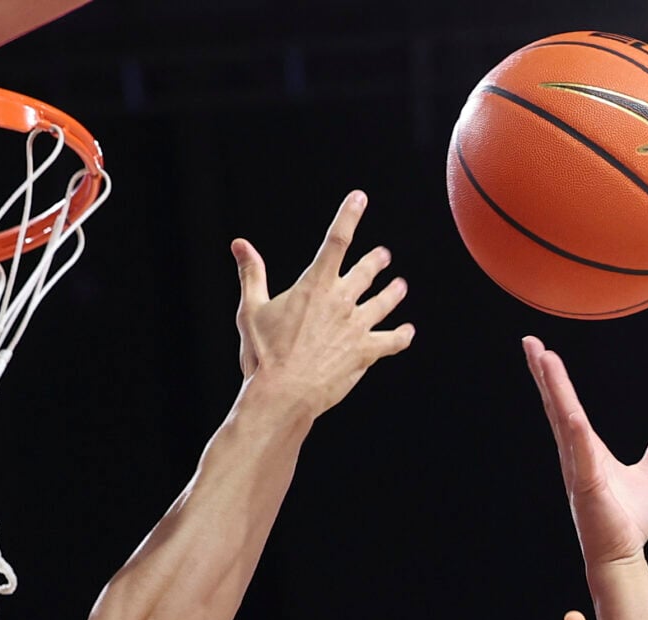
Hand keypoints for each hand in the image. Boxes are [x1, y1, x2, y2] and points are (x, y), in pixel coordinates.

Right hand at [232, 192, 414, 418]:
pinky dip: (401, 336)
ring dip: (393, 293)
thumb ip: (252, 274)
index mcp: (315, 285)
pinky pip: (392, 341)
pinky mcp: (365, 353)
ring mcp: (357, 327)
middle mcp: (341, 301)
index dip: (349, 215)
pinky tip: (408, 332)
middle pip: (366, 271)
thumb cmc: (264, 354)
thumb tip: (239, 244)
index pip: (336, 239)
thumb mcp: (252, 309)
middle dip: (376, 261)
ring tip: (400, 287)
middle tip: (384, 256)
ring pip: (384, 302)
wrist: (283, 393)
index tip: (359, 198)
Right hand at [523, 337, 647, 565]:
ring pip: (564, 420)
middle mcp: (575, 455)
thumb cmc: (627, 522)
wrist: (622, 555)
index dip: (554, 380)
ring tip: (544, 358)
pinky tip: (571, 412)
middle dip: (544, 374)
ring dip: (555, 389)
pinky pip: (582, 453)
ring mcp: (578, 469)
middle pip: (556, 406)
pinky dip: (576, 433)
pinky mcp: (588, 486)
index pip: (565, 407)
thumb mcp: (647, 480)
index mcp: (586, 450)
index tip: (541, 351)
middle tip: (530, 342)